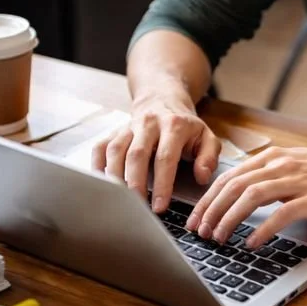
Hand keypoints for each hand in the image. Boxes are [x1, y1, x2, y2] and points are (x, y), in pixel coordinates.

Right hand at [92, 95, 221, 211]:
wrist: (163, 99)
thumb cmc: (186, 126)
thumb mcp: (206, 136)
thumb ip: (209, 157)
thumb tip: (202, 177)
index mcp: (174, 126)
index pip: (166, 157)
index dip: (162, 184)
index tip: (160, 206)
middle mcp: (149, 123)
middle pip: (137, 154)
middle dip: (136, 183)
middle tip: (137, 206)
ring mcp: (128, 127)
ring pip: (116, 150)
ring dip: (115, 177)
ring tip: (119, 200)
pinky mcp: (114, 131)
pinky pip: (100, 147)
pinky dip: (97, 165)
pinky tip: (101, 184)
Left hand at [185, 145, 306, 247]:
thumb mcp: (296, 167)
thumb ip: (270, 176)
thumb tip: (240, 196)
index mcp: (274, 157)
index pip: (228, 176)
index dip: (207, 198)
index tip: (195, 218)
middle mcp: (281, 164)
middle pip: (233, 186)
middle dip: (210, 211)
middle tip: (198, 232)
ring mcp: (298, 180)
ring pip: (250, 197)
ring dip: (229, 219)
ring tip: (218, 238)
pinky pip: (281, 214)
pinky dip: (262, 229)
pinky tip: (252, 242)